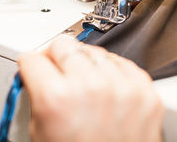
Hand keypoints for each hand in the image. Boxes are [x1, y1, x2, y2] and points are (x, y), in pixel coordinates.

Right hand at [18, 35, 163, 141]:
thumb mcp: (41, 132)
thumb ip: (38, 94)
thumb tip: (38, 71)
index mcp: (57, 98)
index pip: (33, 57)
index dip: (31, 65)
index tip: (34, 67)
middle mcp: (91, 86)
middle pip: (64, 44)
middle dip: (56, 58)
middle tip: (59, 73)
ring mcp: (122, 87)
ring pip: (94, 51)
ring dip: (86, 65)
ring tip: (87, 88)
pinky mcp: (144, 91)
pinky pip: (122, 63)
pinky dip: (112, 73)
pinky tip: (107, 90)